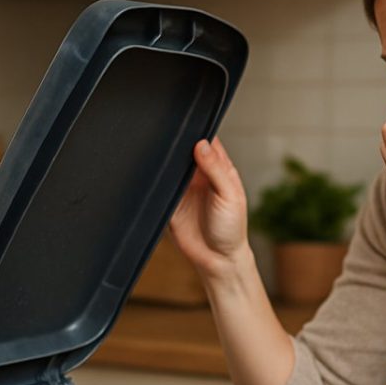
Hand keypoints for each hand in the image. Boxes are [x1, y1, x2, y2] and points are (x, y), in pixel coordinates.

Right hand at [169, 137, 250, 280]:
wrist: (217, 260)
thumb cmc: (232, 229)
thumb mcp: (229, 197)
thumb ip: (216, 170)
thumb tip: (202, 144)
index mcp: (219, 169)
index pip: (208, 142)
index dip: (198, 132)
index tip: (188, 124)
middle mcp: (200, 175)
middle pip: (185, 150)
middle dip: (177, 143)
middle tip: (168, 137)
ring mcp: (183, 188)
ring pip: (170, 165)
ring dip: (164, 160)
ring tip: (159, 154)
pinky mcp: (169, 201)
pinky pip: (159, 186)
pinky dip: (155, 181)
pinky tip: (153, 176)